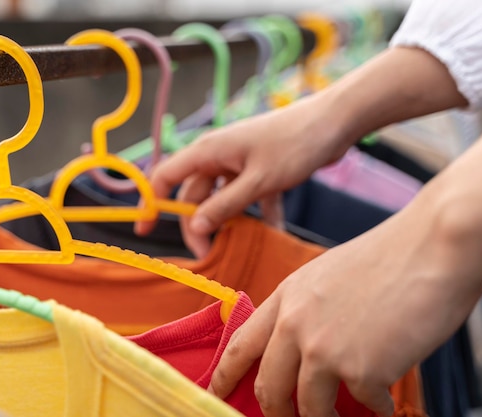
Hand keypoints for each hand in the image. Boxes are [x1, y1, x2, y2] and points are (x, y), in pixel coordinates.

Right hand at [135, 93, 349, 257]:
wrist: (335, 121)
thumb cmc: (294, 145)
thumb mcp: (258, 182)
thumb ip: (224, 206)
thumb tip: (194, 228)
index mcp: (208, 151)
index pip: (164, 177)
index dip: (150, 202)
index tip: (145, 231)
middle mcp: (219, 155)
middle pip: (195, 195)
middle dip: (199, 224)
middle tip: (209, 254)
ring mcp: (240, 161)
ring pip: (222, 198)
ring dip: (229, 222)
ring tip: (239, 248)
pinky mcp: (261, 168)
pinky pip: (250, 196)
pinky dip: (259, 215)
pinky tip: (273, 234)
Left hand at [207, 196, 481, 416]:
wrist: (435, 244)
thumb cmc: (391, 257)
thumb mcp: (327, 275)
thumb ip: (307, 310)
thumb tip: (303, 350)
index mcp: (287, 297)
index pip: (240, 345)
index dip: (223, 376)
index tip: (215, 394)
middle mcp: (296, 324)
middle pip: (269, 387)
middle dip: (277, 412)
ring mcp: (324, 347)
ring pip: (309, 407)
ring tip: (345, 414)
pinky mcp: (360, 368)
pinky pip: (363, 405)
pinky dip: (376, 408)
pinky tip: (387, 398)